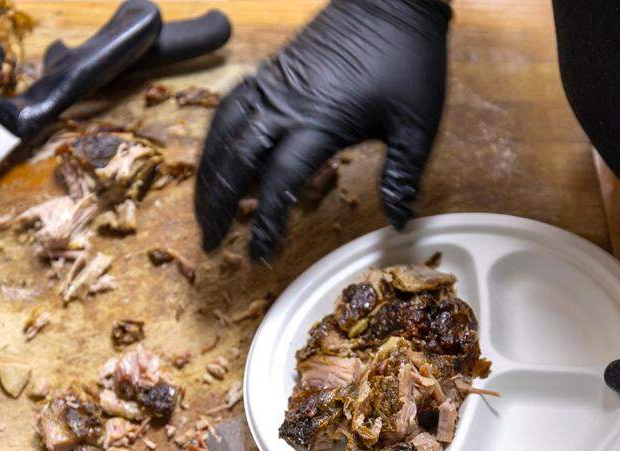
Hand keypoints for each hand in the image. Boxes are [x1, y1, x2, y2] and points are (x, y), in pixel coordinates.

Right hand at [195, 0, 451, 260]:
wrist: (393, 0)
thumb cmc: (409, 59)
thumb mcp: (418, 125)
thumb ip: (403, 176)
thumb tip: (398, 223)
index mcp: (321, 121)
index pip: (279, 182)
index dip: (266, 223)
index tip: (260, 255)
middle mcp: (285, 104)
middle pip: (236, 162)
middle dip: (218, 205)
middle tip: (210, 242)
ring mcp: (273, 85)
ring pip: (222, 134)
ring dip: (207, 175)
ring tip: (202, 210)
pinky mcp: (270, 71)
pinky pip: (229, 108)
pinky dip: (215, 139)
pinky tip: (214, 160)